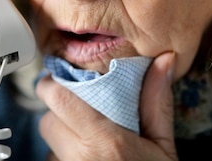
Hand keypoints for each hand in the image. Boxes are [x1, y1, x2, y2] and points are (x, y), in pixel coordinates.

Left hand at [36, 52, 177, 160]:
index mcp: (105, 141)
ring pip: (49, 146)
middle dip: (60, 116)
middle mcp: (79, 158)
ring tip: (89, 149)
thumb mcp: (163, 146)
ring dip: (63, 142)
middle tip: (81, 118)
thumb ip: (156, 103)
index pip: (57, 99)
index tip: (58, 81)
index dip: (51, 85)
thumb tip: (163, 60)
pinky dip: (65, 160)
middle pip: (47, 121)